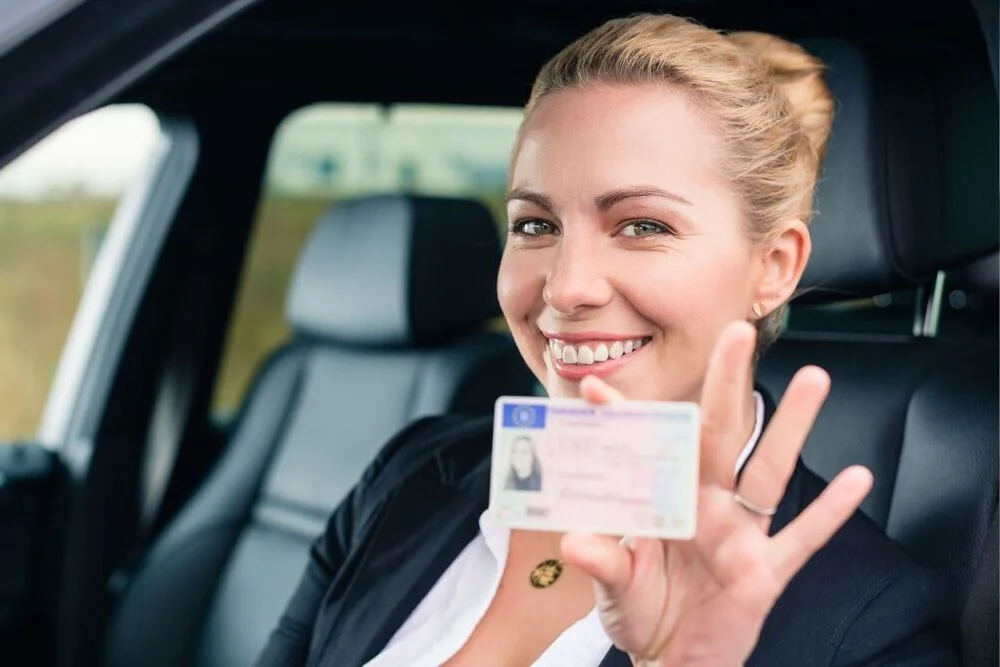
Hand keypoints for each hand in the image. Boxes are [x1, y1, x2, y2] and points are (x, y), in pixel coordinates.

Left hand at [559, 320, 872, 666]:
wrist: (674, 659)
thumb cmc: (642, 611)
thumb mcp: (614, 588)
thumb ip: (602, 562)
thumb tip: (573, 542)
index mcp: (662, 502)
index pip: (643, 449)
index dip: (621, 418)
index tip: (593, 386)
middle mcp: (704, 505)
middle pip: (719, 435)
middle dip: (726, 385)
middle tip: (736, 334)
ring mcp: (738, 534)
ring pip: (768, 471)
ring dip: (791, 428)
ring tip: (814, 379)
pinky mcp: (765, 571)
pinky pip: (802, 538)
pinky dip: (829, 512)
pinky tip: (858, 479)